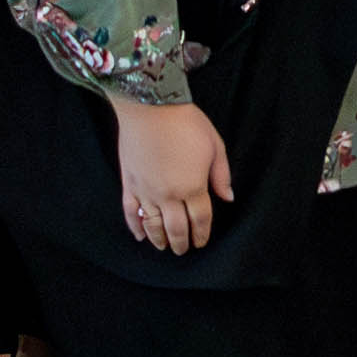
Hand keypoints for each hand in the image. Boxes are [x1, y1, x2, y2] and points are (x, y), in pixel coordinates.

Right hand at [111, 98, 232, 254]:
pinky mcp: (129, 183)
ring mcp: (146, 191)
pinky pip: (130, 212)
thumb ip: (221, 175)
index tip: (201, 241)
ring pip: (153, 225)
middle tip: (184, 250)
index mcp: (193, 186)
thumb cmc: (185, 122)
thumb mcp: (214, 145)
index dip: (202, 234)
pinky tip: (140, 235)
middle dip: (182, 243)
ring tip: (165, 247)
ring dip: (160, 240)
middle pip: (176, 229)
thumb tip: (227, 197)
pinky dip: (135, 226)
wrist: (150, 106)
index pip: (200, 220)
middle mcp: (169, 194)